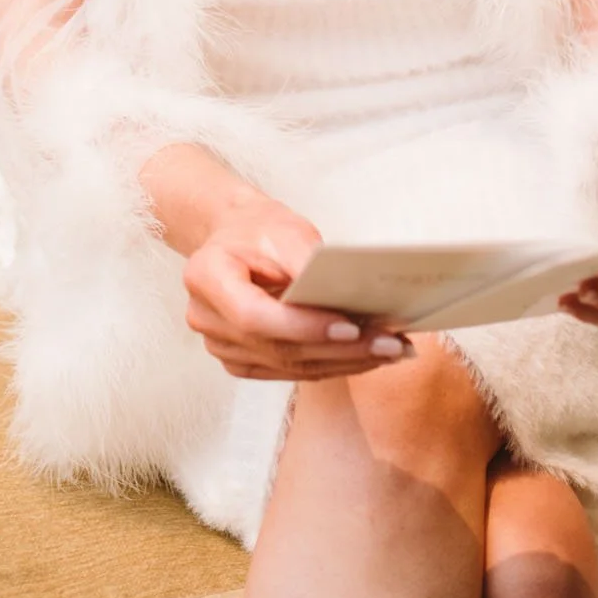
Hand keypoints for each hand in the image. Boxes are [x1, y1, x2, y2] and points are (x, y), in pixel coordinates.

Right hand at [183, 194, 413, 380]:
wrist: (235, 235)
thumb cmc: (259, 227)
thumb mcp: (284, 230)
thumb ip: (308, 264)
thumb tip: (348, 296)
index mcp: (206, 277)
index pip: (255, 316)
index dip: (303, 326)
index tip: (351, 326)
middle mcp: (206, 319)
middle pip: (278, 347)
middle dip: (339, 348)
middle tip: (390, 343)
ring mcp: (222, 346)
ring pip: (289, 366)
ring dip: (344, 362)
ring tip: (390, 351)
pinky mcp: (243, 360)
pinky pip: (290, 370)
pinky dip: (330, 365)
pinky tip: (366, 356)